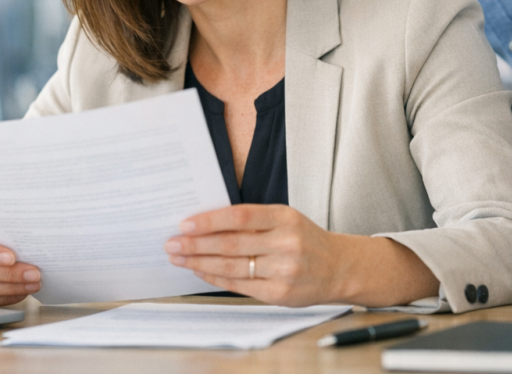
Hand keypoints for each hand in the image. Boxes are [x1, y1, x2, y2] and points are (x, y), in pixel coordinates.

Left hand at [164, 204, 351, 305]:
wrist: (339, 267)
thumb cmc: (306, 240)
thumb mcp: (286, 219)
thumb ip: (253, 221)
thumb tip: (207, 223)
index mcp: (285, 217)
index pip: (241, 216)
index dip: (210, 220)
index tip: (186, 223)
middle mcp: (286, 243)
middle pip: (231, 243)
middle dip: (196, 244)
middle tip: (172, 243)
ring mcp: (283, 270)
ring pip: (231, 266)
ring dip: (200, 262)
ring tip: (180, 257)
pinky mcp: (279, 294)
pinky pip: (239, 285)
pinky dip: (216, 278)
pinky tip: (200, 271)